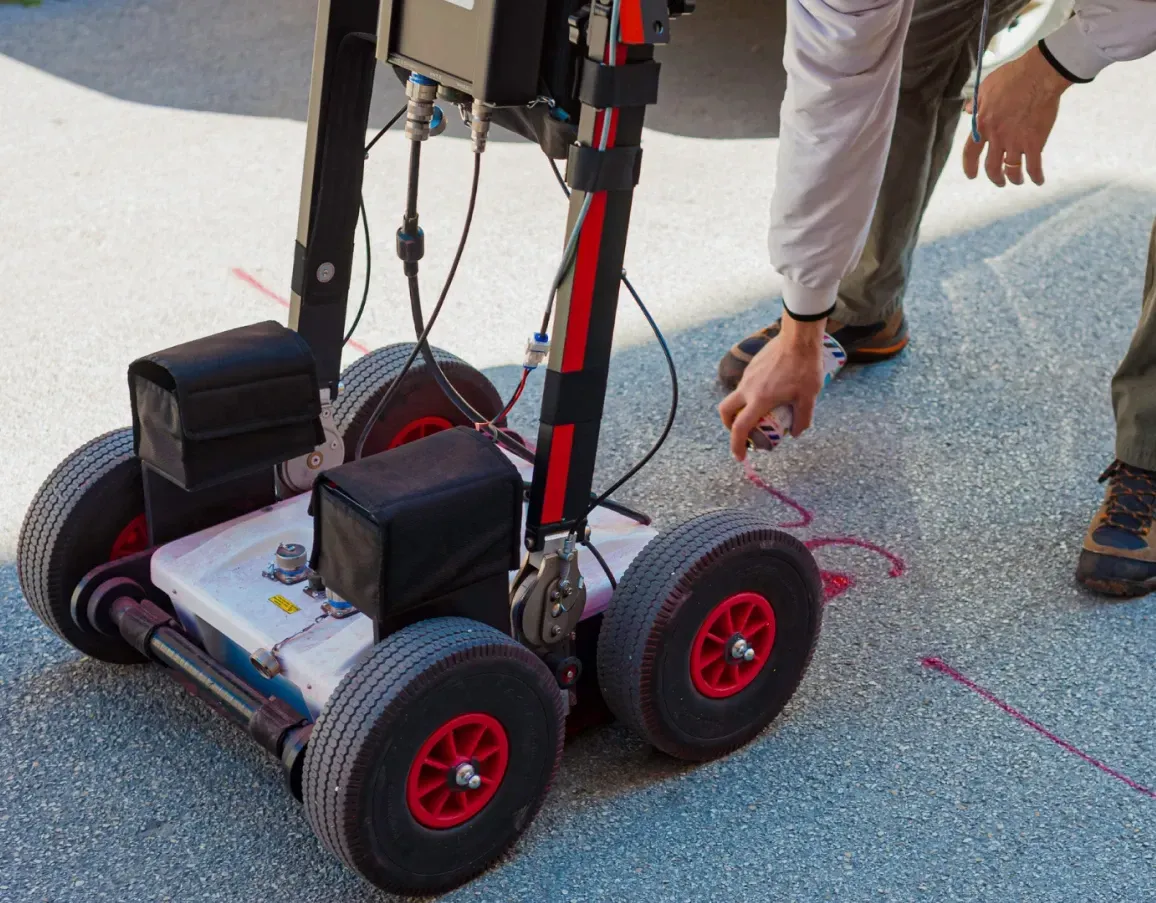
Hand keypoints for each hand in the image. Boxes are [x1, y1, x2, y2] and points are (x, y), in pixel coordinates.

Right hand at [719, 317, 826, 460]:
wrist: (799, 337)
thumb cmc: (805, 367)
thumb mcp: (809, 397)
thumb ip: (803, 418)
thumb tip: (795, 434)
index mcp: (759, 399)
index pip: (740, 428)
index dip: (737, 445)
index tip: (740, 456)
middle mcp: (748, 388)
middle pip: (726, 411)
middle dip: (729, 426)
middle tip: (742, 433)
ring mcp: (748, 375)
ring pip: (736, 397)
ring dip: (742, 409)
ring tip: (761, 413)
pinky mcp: (752, 366)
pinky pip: (745, 385)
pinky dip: (750, 395)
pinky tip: (769, 392)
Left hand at [962, 45, 1071, 186]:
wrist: (1038, 76)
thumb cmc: (1012, 77)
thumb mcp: (985, 88)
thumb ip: (976, 103)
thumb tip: (967, 110)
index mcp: (982, 126)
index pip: (970, 153)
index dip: (969, 167)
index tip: (971, 175)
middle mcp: (997, 139)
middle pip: (991, 167)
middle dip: (994, 177)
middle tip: (999, 181)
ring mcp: (1016, 143)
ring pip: (1011, 170)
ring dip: (1014, 179)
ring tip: (1016, 181)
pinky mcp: (1035, 143)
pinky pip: (1034, 166)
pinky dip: (1036, 176)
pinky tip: (1038, 181)